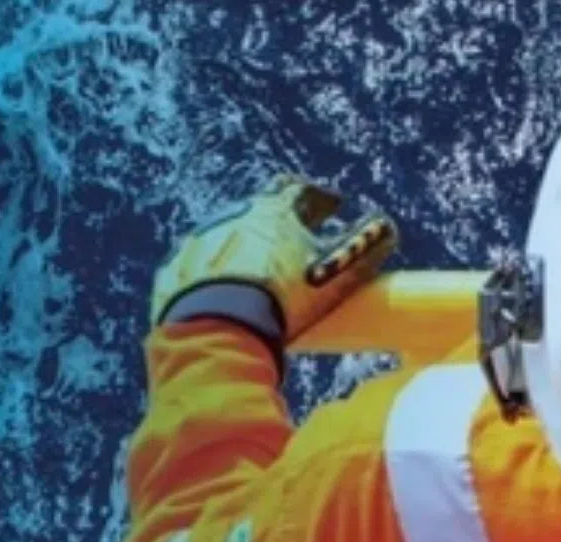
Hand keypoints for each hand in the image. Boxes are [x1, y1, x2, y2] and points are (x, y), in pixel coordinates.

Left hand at [150, 174, 398, 353]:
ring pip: (225, 237)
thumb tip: (388, 228)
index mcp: (271, 210)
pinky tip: (223, 297)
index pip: (299, 190)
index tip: (333, 207)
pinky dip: (212, 277)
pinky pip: (195, 268)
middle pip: (259, 211)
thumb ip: (367, 248)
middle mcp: (231, 216)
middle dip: (280, 224)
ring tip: (259, 278)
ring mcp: (197, 243)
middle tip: (296, 244)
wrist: (216, 333)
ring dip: (244, 250)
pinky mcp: (173, 273)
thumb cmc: (282, 301)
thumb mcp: (337, 275)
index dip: (320, 198)